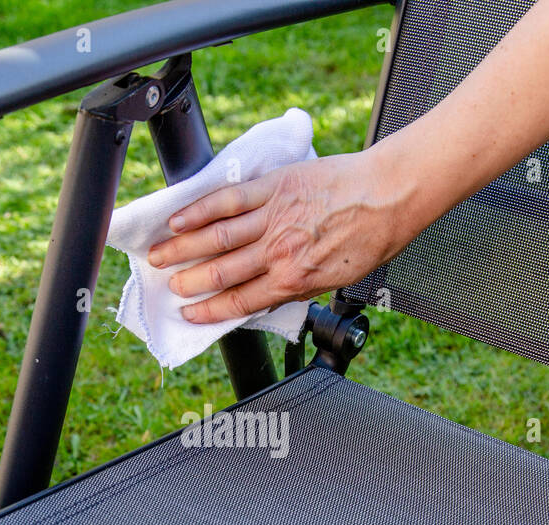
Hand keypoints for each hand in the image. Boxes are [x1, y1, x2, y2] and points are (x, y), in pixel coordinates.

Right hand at [146, 149, 419, 323]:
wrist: (390, 195)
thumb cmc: (370, 237)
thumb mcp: (336, 280)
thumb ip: (297, 287)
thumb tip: (267, 296)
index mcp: (294, 279)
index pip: (240, 301)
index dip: (209, 311)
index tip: (188, 313)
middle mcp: (278, 252)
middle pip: (221, 271)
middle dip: (189, 282)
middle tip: (168, 286)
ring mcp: (274, 217)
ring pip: (217, 237)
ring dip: (183, 248)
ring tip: (159, 255)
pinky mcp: (275, 186)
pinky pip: (229, 200)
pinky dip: (200, 210)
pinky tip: (179, 219)